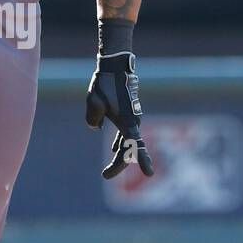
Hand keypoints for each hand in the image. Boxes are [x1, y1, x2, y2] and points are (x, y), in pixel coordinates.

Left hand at [85, 51, 153, 178]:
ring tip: (107, 172)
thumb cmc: (106, 83)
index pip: (134, 146)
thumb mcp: (94, 100)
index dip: (139, 160)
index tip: (149, 174)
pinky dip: (120, 143)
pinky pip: (125, 133)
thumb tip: (95, 127)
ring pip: (127, 142)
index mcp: (128, 121)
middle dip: (120, 164)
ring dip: (120, 155)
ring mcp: (131, 118)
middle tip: (105, 175)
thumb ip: (93, 117)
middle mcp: (133, 122)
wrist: (116, 67)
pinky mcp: (126, 114)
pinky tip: (115, 149)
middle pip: (129, 149)